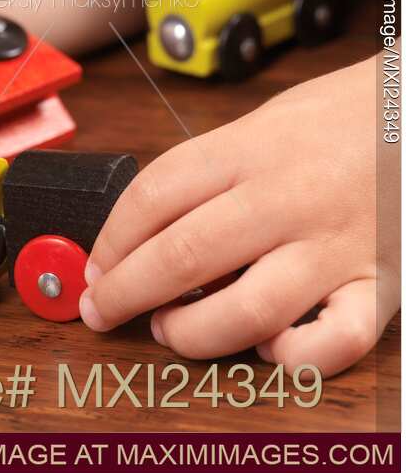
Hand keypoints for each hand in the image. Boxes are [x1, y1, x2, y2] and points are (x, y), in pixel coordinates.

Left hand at [80, 57, 399, 376]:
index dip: (111, 239)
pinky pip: (334, 341)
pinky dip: (293, 357)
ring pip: (247, 311)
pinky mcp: (378, 282)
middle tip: (103, 309)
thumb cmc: (340, 114)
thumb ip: (214, 169)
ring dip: (191, 333)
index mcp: (251, 149)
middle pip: (183, 256)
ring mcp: (334, 245)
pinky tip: (268, 347)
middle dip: (126, 292)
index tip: (95, 265)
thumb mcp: (264, 120)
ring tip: (169, 330)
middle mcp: (286, 197)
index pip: (155, 196)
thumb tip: (151, 224)